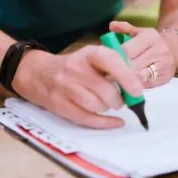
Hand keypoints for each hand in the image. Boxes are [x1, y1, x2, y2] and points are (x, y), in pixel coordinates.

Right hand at [13, 46, 143, 129]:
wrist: (38, 73)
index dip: (126, 76)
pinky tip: (114, 122)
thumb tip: (138, 84)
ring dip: (108, 108)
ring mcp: (65, 87)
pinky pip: (87, 119)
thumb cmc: (75, 67)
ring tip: (106, 104)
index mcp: (88, 54)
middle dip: (119, 99)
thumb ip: (114, 66)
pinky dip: (105, 123)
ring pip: (97, 105)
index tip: (137, 90)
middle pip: (106, 90)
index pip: (110, 61)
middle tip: (120, 100)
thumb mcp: (92, 58)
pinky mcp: (60, 105)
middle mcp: (76, 69)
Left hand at [108, 21, 177, 87]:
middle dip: (119, 70)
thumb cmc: (151, 41)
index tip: (104, 63)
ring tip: (115, 81)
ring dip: (126, 80)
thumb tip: (111, 25)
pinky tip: (128, 85)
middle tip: (106, 75)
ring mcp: (164, 64)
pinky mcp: (166, 77)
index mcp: (150, 36)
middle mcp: (159, 49)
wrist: (175, 49)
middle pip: (132, 64)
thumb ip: (125, 28)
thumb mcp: (139, 32)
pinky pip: (146, 84)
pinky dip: (135, 85)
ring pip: (139, 76)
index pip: (127, 50)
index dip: (115, 58)